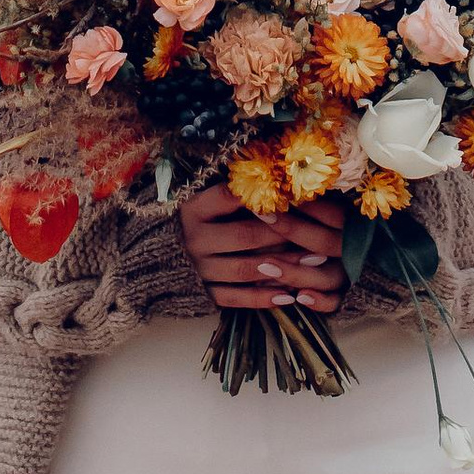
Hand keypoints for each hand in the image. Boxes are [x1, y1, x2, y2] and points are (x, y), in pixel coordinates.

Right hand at [177, 183, 347, 312]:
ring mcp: (199, 268)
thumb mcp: (204, 197)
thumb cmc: (196, 218)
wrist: (156, 257)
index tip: (292, 197)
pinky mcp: (204, 292)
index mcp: (194, 208)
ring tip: (312, 264)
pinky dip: (262, 298)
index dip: (261, 198)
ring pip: (246, 269)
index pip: (229, 198)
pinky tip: (288, 296)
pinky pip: (237, 298)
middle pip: (245, 235)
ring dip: (282, 267)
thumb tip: (277, 175)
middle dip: (284, 236)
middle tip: (316, 236)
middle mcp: (195, 238)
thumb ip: (234, 190)